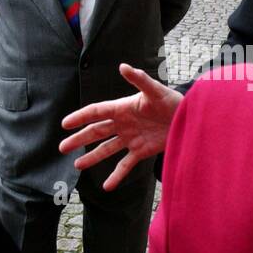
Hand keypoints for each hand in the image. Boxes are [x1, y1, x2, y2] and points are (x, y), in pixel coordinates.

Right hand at [59, 64, 181, 190]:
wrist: (190, 118)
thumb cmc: (173, 101)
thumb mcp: (156, 90)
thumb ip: (140, 79)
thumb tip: (123, 66)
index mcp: (122, 108)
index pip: (96, 112)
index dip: (80, 117)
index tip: (65, 124)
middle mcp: (123, 123)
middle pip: (96, 132)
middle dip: (79, 139)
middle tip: (62, 147)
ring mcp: (131, 138)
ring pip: (106, 149)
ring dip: (92, 157)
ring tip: (77, 165)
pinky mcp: (141, 151)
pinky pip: (125, 165)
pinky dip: (116, 176)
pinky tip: (106, 186)